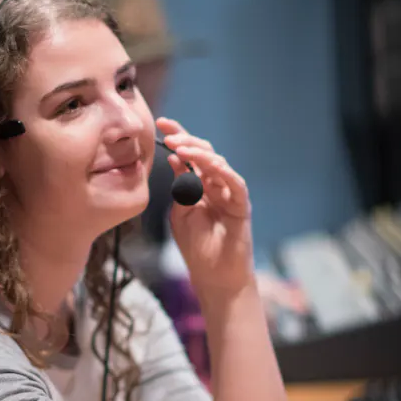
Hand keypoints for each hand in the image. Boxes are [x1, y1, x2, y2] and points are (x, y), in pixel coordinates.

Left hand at [157, 117, 253, 293]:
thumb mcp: (180, 213)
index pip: (189, 155)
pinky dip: (222, 172)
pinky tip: (208, 165)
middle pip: (204, 153)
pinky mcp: (241, 205)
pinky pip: (234, 183)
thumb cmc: (197, 248)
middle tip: (167, 132)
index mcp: (199, 185)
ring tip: (179, 148)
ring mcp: (229, 193)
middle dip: (186, 139)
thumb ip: (180, 188)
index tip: (159, 123)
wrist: (214, 277)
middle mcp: (216, 184)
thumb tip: (174, 158)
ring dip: (199, 154)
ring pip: (218, 164)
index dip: (177, 136)